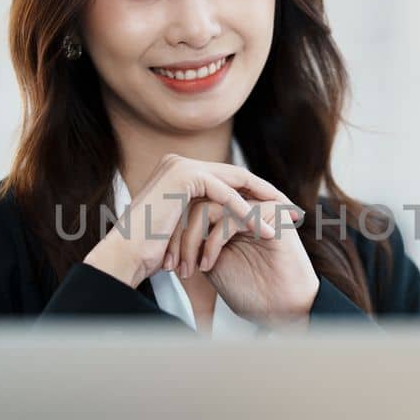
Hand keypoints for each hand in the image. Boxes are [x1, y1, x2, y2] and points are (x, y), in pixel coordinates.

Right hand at [83, 154, 282, 287]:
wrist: (125, 256)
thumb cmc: (150, 251)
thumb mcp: (185, 229)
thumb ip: (204, 217)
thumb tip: (227, 222)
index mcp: (180, 172)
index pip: (229, 181)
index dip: (258, 196)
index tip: (282, 212)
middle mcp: (179, 162)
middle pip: (237, 177)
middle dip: (270, 195)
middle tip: (294, 211)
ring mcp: (180, 165)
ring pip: (235, 183)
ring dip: (264, 202)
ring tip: (287, 219)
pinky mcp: (184, 175)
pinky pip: (223, 193)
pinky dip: (245, 211)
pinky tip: (264, 226)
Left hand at [172, 195, 319, 326]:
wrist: (281, 310)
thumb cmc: (250, 290)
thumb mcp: (209, 262)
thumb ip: (193, 241)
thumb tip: (165, 230)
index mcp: (229, 215)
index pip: (191, 207)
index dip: (173, 233)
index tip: (165, 262)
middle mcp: (243, 206)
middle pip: (196, 202)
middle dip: (179, 236)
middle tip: (172, 264)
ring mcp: (257, 206)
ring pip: (209, 207)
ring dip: (191, 240)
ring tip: (188, 268)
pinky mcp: (271, 213)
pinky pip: (230, 217)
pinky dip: (212, 242)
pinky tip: (207, 265)